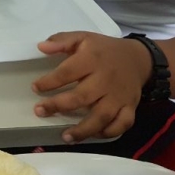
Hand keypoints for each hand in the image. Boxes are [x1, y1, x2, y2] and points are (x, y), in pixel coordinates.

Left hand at [32, 32, 151, 142]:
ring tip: (65, 137)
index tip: (35, 88)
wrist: (138, 58)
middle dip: (59, 105)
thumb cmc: (104, 49)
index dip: (50, 81)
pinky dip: (109, 133)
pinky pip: (122, 124)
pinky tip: (93, 135)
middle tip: (40, 111)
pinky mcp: (130, 107)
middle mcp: (106, 79)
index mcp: (92, 59)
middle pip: (82, 97)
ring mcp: (119, 96)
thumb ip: (61, 40)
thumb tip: (41, 47)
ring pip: (102, 116)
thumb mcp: (83, 37)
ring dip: (83, 129)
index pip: (68, 72)